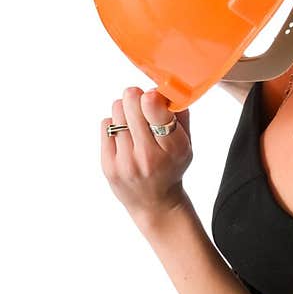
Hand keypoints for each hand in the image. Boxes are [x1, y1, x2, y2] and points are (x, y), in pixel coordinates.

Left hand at [101, 86, 192, 227]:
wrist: (155, 203)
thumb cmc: (171, 167)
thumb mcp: (186, 144)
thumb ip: (180, 115)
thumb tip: (164, 89)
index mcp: (173, 148)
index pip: (156, 111)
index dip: (152, 97)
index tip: (152, 96)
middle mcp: (148, 156)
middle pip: (132, 103)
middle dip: (137, 97)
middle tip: (142, 104)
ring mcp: (125, 161)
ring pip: (117, 110)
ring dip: (125, 109)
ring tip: (133, 122)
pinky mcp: (108, 165)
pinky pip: (105, 124)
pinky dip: (114, 123)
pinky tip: (124, 134)